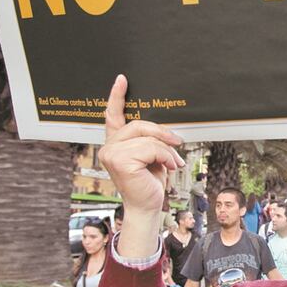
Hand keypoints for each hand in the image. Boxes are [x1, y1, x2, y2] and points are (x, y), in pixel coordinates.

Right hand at [98, 75, 184, 216]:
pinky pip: (151, 148)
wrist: (147, 206)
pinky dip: (165, 156)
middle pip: (138, 124)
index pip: (113, 115)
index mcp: (116, 143)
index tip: (122, 79)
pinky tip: (169, 166)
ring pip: (148, 138)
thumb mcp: (152, 156)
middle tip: (177, 143)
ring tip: (173, 162)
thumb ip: (150, 140)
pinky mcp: (120, 161)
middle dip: (162, 133)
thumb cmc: (149, 183)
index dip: (117, 96)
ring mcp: (111, 154)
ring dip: (166, 150)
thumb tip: (166, 131)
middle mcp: (109, 147)